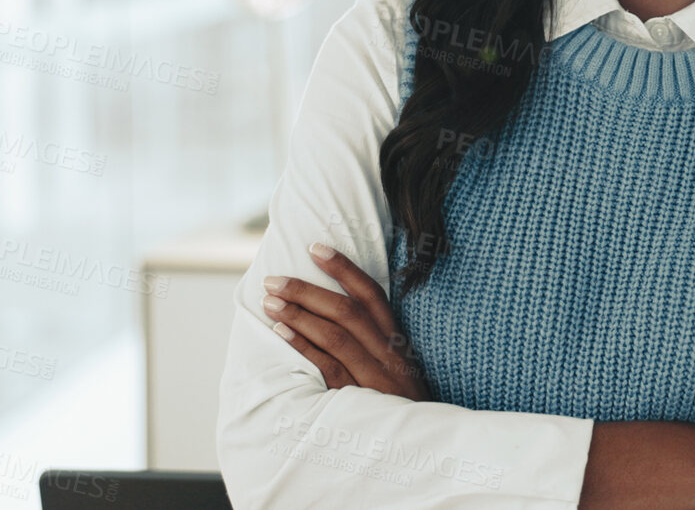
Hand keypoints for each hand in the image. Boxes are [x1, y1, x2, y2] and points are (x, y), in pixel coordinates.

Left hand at [263, 241, 430, 400]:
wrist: (424, 447)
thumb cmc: (402, 406)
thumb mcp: (396, 370)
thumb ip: (373, 344)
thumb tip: (333, 314)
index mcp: (397, 341)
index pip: (372, 295)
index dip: (344, 268)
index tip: (316, 248)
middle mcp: (389, 354)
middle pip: (348, 311)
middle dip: (308, 290)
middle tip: (274, 280)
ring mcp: (377, 377)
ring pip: (336, 336)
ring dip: (299, 314)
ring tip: (270, 302)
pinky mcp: (362, 400)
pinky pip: (330, 368)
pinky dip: (304, 347)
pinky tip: (281, 333)